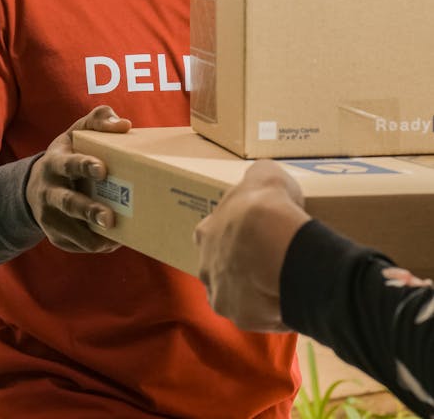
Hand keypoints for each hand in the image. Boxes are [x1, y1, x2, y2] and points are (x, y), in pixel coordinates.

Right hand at [26, 105, 130, 253]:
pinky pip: (75, 244)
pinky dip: (94, 244)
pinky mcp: (55, 235)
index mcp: (55, 162)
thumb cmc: (68, 154)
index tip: (102, 169)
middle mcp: (48, 190)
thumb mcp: (77, 132)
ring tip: (116, 237)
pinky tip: (113, 241)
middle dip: (89, 210)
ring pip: (71, 230)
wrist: (36, 185)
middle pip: (68, 202)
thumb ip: (99, 120)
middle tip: (110, 218)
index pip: (69, 164)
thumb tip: (124, 125)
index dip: (84, 166)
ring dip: (92, 236)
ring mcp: (49, 216)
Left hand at [194, 160, 308, 331]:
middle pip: (219, 269)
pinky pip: (258, 316)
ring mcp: (222, 296)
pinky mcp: (242, 319)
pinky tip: (288, 299)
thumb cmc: (266, 205)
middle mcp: (206, 267)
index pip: (211, 235)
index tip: (251, 233)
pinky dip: (271, 311)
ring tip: (280, 283)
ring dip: (253, 292)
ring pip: (235, 295)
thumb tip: (263, 179)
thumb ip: (258, 178)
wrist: (278, 244)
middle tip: (266, 260)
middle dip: (239, 267)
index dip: (231, 234)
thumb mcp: (264, 175)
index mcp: (206, 233)